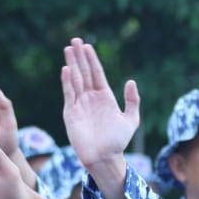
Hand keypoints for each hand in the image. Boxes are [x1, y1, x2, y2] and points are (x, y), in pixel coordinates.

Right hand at [61, 37, 139, 178]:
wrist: (105, 158)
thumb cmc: (118, 142)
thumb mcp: (131, 120)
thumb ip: (132, 101)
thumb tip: (131, 81)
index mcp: (104, 97)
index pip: (97, 73)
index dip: (92, 60)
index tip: (87, 46)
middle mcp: (90, 98)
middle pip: (84, 72)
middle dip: (80, 57)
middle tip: (75, 40)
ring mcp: (79, 104)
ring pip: (75, 80)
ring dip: (72, 64)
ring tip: (68, 49)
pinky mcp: (71, 113)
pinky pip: (69, 94)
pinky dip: (67, 82)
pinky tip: (66, 69)